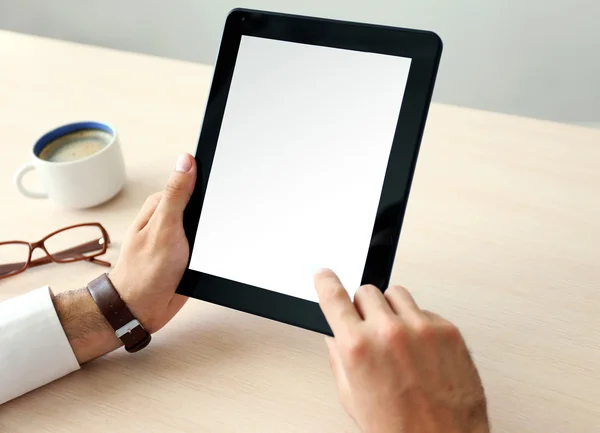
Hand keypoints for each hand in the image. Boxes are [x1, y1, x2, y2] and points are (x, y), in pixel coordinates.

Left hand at [109, 153, 196, 332]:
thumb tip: (186, 161)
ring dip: (214, 232)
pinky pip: (208, 244)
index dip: (208, 182)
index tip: (224, 185)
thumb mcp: (164, 227)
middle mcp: (170, 218)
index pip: (190, 181)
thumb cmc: (146, 271)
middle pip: (202, 203)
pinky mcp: (188, 254)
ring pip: (208, 225)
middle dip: (214, 212)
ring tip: (211, 244)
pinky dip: (213, 248)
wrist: (142, 310)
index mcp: (161, 205)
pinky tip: (213, 254)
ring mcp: (180, 237)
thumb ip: (176, 194)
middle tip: (212, 227)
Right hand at [315, 269, 488, 432]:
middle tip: (369, 328)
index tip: (324, 275)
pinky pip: (424, 310)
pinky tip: (420, 349)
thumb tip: (335, 336)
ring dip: (391, 310)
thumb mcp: (352, 398)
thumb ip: (339, 359)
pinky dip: (418, 323)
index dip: (325, 282)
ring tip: (397, 338)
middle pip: (366, 291)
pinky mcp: (447, 329)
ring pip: (395, 293)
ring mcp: (420, 328)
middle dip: (363, 308)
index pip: (333, 297)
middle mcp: (388, 332)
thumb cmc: (399, 428)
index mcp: (358, 348)